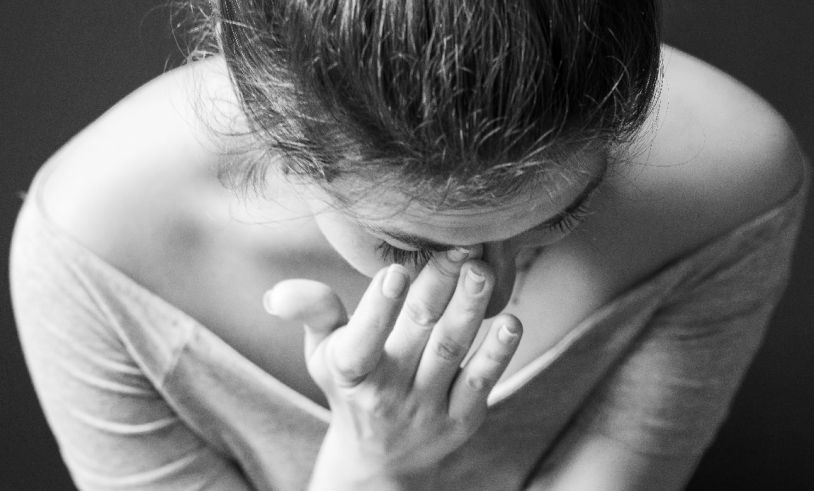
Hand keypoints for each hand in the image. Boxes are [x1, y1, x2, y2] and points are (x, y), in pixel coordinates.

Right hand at [264, 248, 522, 488]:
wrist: (379, 458)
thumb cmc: (350, 385)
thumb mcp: (322, 352)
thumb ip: (311, 312)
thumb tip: (276, 292)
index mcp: (348, 372)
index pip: (361, 343)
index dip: (377, 310)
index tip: (395, 271)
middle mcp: (386, 394)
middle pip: (415, 334)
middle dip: (438, 288)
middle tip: (460, 246)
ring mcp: (426, 409)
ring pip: (450, 353)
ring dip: (469, 311)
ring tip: (482, 272)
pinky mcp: (461, 420)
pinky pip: (480, 384)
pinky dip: (497, 355)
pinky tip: (511, 322)